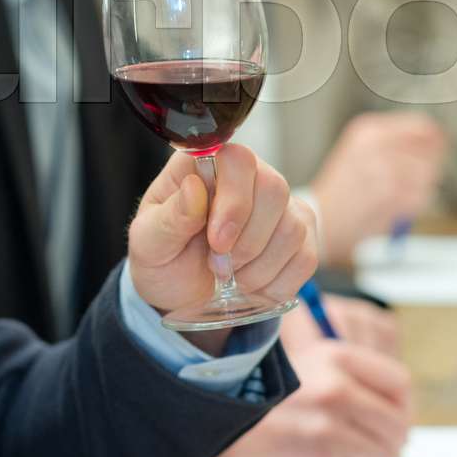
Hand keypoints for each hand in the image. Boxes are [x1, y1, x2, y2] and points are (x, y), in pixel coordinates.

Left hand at [128, 145, 317, 355]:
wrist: (184, 295)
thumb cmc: (164, 260)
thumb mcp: (149, 244)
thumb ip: (169, 218)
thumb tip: (194, 188)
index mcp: (205, 167)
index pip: (238, 160)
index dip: (234, 201)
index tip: (216, 241)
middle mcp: (248, 177)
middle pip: (274, 189)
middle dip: (247, 241)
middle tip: (218, 266)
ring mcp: (279, 206)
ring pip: (293, 226)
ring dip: (260, 266)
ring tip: (232, 277)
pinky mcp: (301, 235)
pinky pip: (307, 257)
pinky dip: (277, 282)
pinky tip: (252, 285)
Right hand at [198, 300, 412, 456]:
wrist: (217, 418)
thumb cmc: (264, 394)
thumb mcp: (307, 362)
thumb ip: (350, 372)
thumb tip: (400, 400)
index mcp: (336, 354)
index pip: (399, 381)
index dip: (399, 404)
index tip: (388, 414)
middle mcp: (335, 384)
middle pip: (398, 420)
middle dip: (391, 438)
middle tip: (374, 443)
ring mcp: (327, 420)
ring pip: (385, 450)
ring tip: (352, 454)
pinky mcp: (317, 453)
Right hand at [311, 112, 444, 267]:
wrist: (321, 220)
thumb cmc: (342, 190)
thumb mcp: (359, 151)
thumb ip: (395, 142)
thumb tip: (437, 140)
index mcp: (369, 131)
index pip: (423, 127)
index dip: (433, 142)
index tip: (433, 155)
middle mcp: (378, 145)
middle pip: (431, 150)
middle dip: (428, 167)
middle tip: (410, 181)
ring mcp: (386, 170)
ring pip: (429, 174)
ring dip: (420, 187)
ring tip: (397, 195)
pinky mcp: (393, 196)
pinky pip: (423, 196)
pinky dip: (414, 205)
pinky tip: (394, 207)